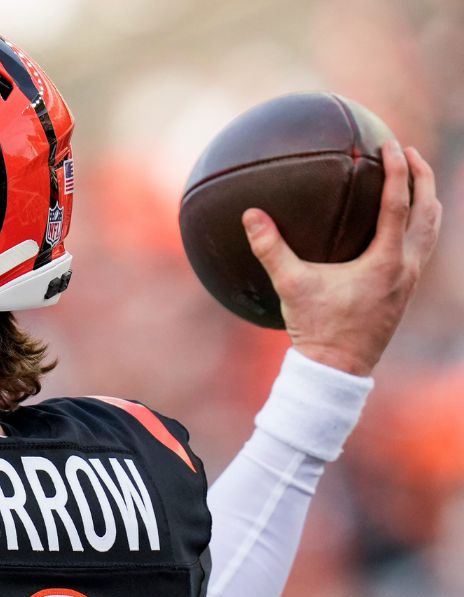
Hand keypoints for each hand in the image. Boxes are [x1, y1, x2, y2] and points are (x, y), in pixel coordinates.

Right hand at [243, 140, 440, 375]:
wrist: (338, 368)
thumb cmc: (316, 327)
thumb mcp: (291, 285)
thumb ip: (271, 248)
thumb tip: (250, 215)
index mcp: (386, 262)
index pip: (398, 205)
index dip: (398, 171)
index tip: (392, 144)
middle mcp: (407, 268)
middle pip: (428, 211)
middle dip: (422, 177)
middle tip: (409, 151)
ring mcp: (409, 280)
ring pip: (431, 230)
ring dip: (425, 200)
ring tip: (413, 180)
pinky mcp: (405, 290)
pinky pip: (422, 247)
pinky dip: (418, 224)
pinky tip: (400, 223)